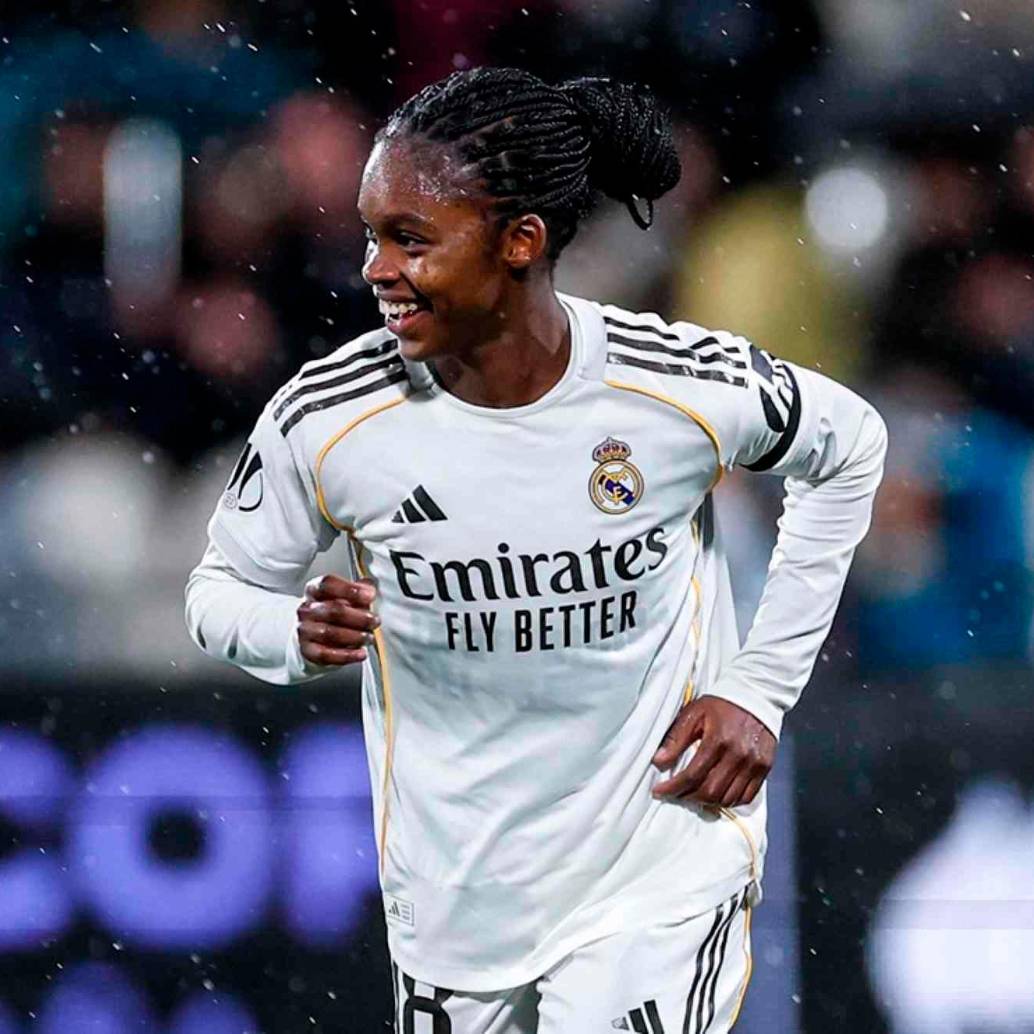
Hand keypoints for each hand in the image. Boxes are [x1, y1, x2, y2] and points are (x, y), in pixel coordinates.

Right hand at [297, 574, 379, 666]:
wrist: (315, 635)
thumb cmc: (333, 612)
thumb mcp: (346, 596)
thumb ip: (360, 590)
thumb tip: (370, 589)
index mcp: (314, 590)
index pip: (328, 584)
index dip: (350, 589)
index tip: (370, 596)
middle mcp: (306, 609)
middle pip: (333, 610)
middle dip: (359, 617)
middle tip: (374, 621)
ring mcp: (304, 630)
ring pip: (330, 633)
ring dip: (355, 636)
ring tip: (369, 638)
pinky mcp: (307, 651)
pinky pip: (326, 655)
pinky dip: (347, 655)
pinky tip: (360, 653)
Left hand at [651, 697, 775, 807]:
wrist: (756, 695)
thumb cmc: (721, 704)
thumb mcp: (694, 713)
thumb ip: (676, 738)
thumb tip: (658, 761)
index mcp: (718, 740)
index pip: (692, 775)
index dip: (673, 788)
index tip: (659, 791)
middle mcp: (738, 755)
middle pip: (710, 791)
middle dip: (688, 797)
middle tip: (675, 794)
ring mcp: (754, 764)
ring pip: (728, 798)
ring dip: (707, 802)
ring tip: (693, 795)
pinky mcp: (765, 768)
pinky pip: (747, 796)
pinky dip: (729, 801)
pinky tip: (716, 796)